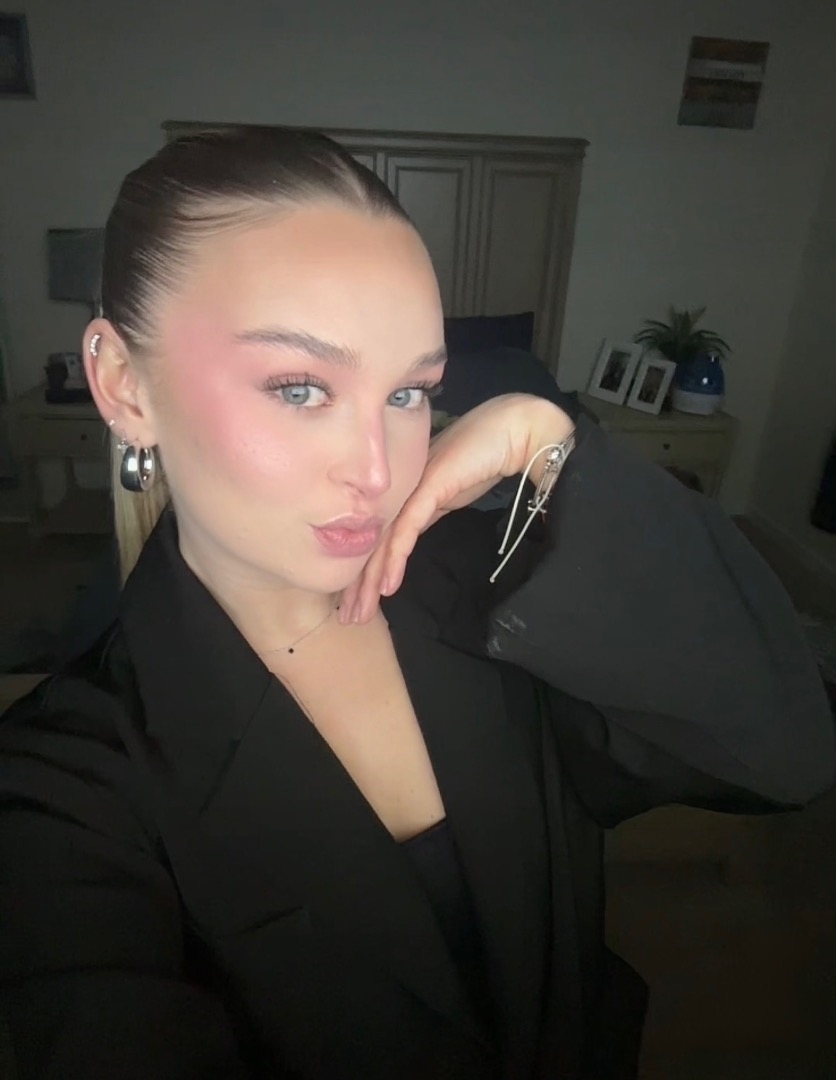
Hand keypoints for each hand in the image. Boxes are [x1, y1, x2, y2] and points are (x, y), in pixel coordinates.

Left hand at [339, 394, 574, 623]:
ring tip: (361, 611)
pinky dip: (395, 558)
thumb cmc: (490, 455)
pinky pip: (406, 529)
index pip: (379, 535)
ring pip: (384, 540)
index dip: (366, 570)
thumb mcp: (453, 492)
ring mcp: (413, 486)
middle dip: (360, 584)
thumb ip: (434, 509)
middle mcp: (402, 489)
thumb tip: (417, 534)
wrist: (514, 430)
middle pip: (373, 541)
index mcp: (405, 491)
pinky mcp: (429, 486)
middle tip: (349, 617)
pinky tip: (388, 586)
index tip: (359, 601)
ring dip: (371, 580)